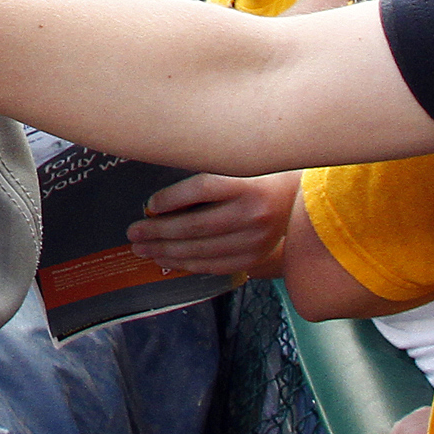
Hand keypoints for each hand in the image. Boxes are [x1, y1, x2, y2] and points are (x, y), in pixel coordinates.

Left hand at [129, 171, 299, 276]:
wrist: (299, 199)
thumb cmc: (259, 178)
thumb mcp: (235, 168)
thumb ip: (204, 182)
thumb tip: (160, 203)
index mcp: (248, 183)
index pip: (202, 189)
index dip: (171, 199)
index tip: (148, 205)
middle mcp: (253, 212)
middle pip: (195, 225)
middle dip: (158, 232)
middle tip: (134, 233)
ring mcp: (255, 239)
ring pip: (201, 250)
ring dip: (166, 251)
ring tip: (144, 249)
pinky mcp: (255, 257)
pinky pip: (214, 265)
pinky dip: (187, 264)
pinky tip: (168, 260)